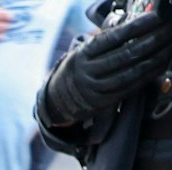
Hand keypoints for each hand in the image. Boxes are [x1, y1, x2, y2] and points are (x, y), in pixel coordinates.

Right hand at [41, 4, 171, 124]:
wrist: (60, 97)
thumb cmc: (82, 65)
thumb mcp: (87, 49)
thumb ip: (108, 36)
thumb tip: (135, 19)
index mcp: (84, 54)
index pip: (115, 37)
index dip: (138, 26)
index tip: (158, 16)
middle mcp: (88, 71)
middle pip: (125, 55)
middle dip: (152, 40)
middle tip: (169, 29)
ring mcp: (95, 88)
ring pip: (130, 73)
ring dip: (154, 58)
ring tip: (169, 46)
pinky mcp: (103, 102)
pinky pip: (131, 87)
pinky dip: (148, 75)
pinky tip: (161, 63)